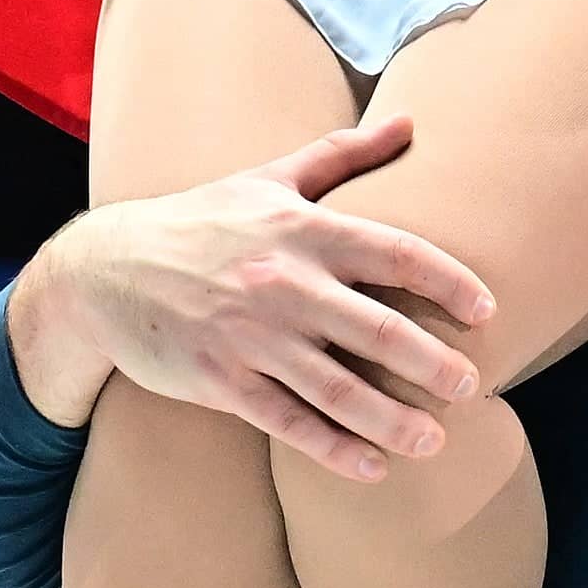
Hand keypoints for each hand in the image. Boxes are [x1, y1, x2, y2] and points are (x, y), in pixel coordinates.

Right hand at [7, 113, 496, 482]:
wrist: (102, 270)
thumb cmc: (198, 222)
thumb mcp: (268, 178)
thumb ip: (343, 154)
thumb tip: (413, 120)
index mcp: (303, 230)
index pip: (393, 252)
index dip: (447, 281)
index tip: (485, 310)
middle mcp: (283, 283)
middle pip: (375, 329)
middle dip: (430, 362)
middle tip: (472, 386)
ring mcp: (251, 336)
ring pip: (336, 387)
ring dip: (390, 419)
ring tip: (435, 440)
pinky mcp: (221, 380)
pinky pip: (286, 421)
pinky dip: (332, 447)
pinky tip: (372, 468)